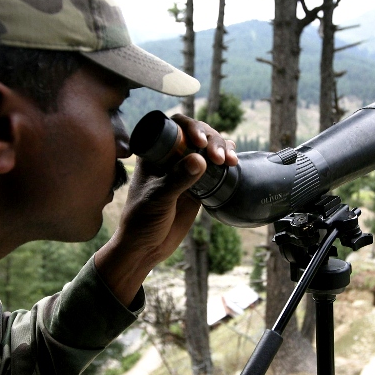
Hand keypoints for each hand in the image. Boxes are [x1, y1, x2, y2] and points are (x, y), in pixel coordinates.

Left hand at [94, 115, 237, 305]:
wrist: (146, 247)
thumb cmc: (141, 221)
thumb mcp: (158, 199)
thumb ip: (177, 179)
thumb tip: (200, 159)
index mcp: (154, 153)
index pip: (174, 126)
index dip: (190, 127)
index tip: (199, 142)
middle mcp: (170, 157)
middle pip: (196, 134)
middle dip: (211, 139)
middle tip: (218, 158)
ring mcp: (185, 170)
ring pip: (208, 148)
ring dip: (222, 148)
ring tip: (229, 161)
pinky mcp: (198, 185)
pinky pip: (215, 167)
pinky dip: (226, 161)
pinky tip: (233, 162)